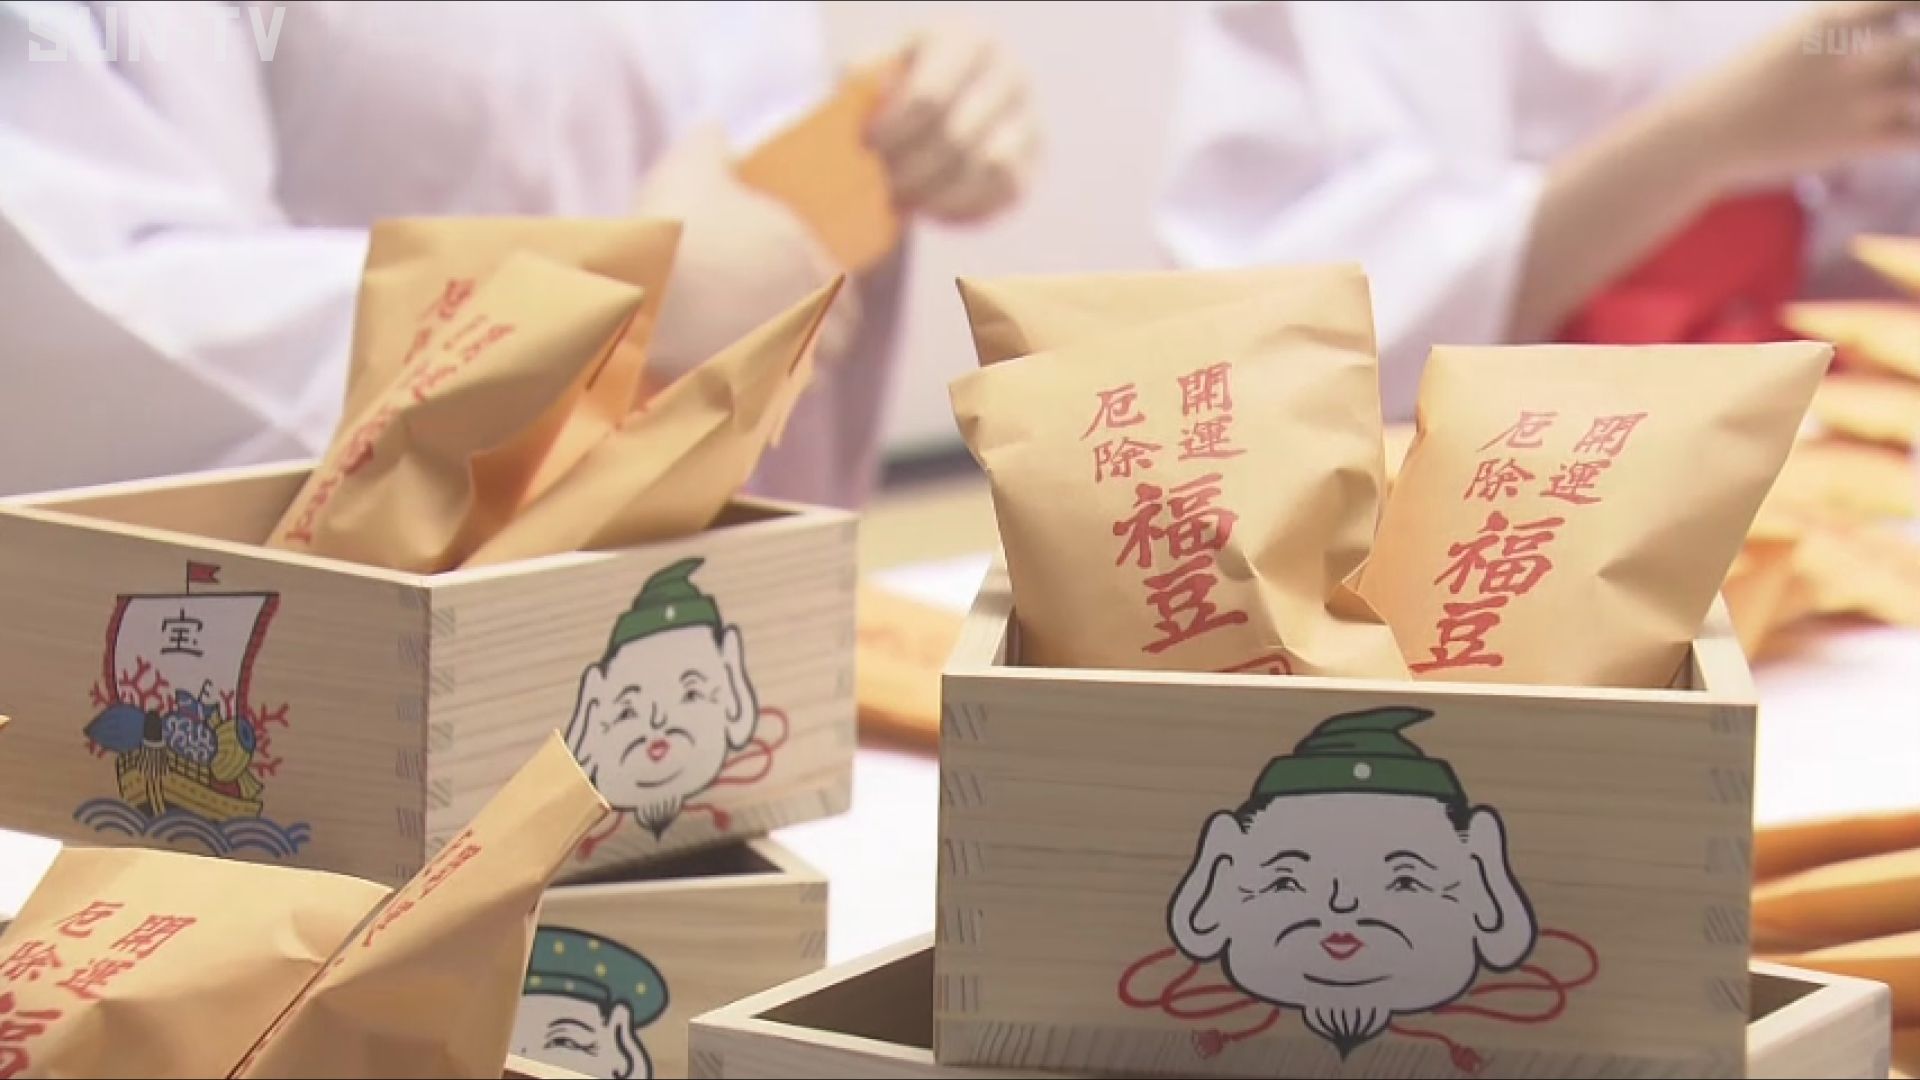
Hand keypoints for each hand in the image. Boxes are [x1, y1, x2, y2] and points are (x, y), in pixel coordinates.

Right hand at [633, 127, 859, 378]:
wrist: (643, 288)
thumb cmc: (673, 223)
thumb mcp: (692, 163)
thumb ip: (710, 143)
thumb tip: (716, 127)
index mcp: (803, 256)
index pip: (844, 289)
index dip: (829, 295)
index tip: (807, 298)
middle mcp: (804, 307)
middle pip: (838, 338)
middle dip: (820, 338)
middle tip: (791, 335)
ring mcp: (781, 351)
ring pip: (811, 375)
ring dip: (797, 371)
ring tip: (768, 366)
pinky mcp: (753, 388)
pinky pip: (776, 405)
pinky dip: (766, 401)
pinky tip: (741, 391)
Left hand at [866, 22, 1039, 223]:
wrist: (944, 104)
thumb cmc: (899, 84)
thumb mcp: (876, 70)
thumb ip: (863, 84)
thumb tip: (859, 106)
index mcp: (968, 41)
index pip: (928, 98)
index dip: (892, 133)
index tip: (865, 150)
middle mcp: (1009, 74)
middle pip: (955, 137)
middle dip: (909, 169)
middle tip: (879, 183)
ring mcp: (1028, 120)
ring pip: (984, 168)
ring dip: (934, 192)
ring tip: (900, 197)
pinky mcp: (1032, 163)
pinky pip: (1000, 194)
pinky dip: (961, 207)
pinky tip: (928, 207)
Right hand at [1675, 0, 1919, 189]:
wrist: (1698, 139)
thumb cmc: (1736, 88)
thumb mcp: (1789, 38)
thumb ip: (1837, 26)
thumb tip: (1873, 24)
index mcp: (1833, 19)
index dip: (1915, 8)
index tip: (1909, 19)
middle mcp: (1852, 55)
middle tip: (1906, 68)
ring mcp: (1857, 101)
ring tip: (1902, 99)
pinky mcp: (1855, 142)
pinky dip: (1919, 132)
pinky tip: (1906, 131)